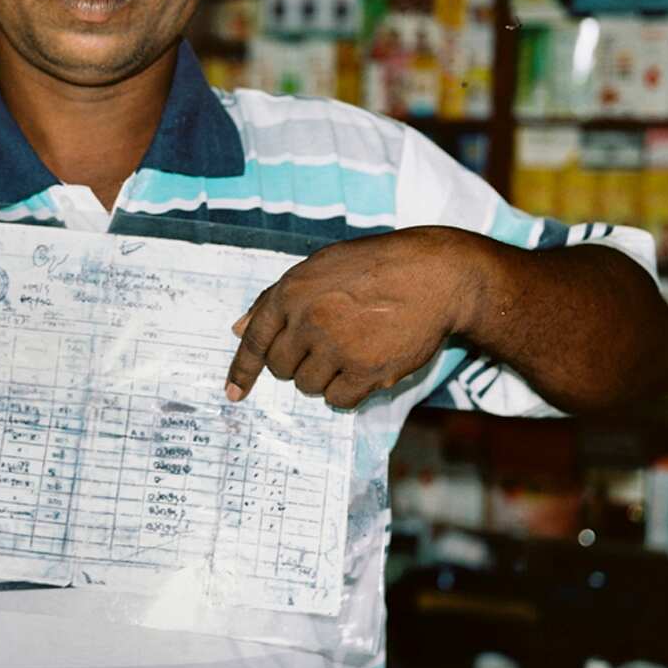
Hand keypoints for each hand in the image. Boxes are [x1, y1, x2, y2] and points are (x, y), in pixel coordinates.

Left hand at [225, 227, 479, 408]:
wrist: (434, 275)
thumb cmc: (375, 267)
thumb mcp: (318, 267)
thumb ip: (275, 298)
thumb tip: (237, 328)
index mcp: (291, 291)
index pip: (254, 340)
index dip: (242, 370)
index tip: (233, 394)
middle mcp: (309, 320)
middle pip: (281, 368)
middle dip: (296, 363)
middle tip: (324, 346)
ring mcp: (337, 347)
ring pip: (308, 386)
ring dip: (323, 377)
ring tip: (350, 350)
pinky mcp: (367, 371)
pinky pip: (338, 400)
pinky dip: (346, 392)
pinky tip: (362, 369)